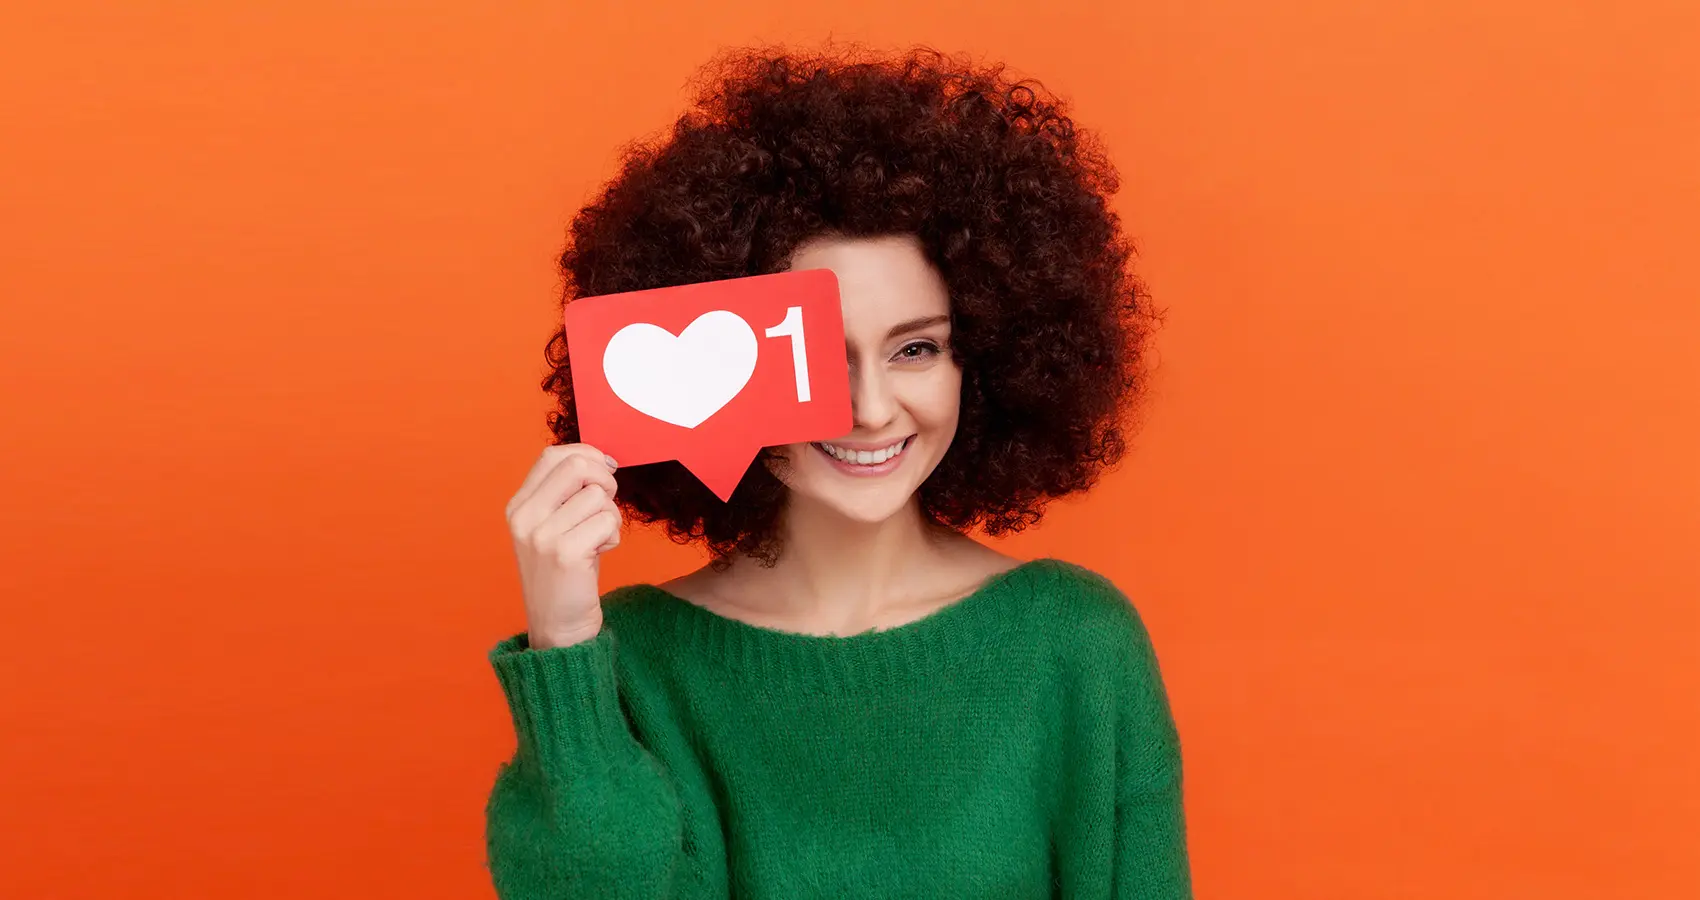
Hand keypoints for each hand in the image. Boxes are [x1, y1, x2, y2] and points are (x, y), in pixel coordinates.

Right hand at [504, 443, 621, 648]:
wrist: (559, 626)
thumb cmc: (566, 573)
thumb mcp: (554, 526)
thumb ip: (566, 493)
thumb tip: (602, 460)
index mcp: (519, 506)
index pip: (552, 456)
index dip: (586, 454)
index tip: (605, 469)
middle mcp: (525, 517)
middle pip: (577, 467)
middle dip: (604, 480)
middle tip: (607, 505)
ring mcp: (542, 535)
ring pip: (598, 496)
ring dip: (610, 516)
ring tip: (596, 540)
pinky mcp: (565, 553)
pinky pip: (607, 521)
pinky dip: (612, 536)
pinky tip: (598, 554)